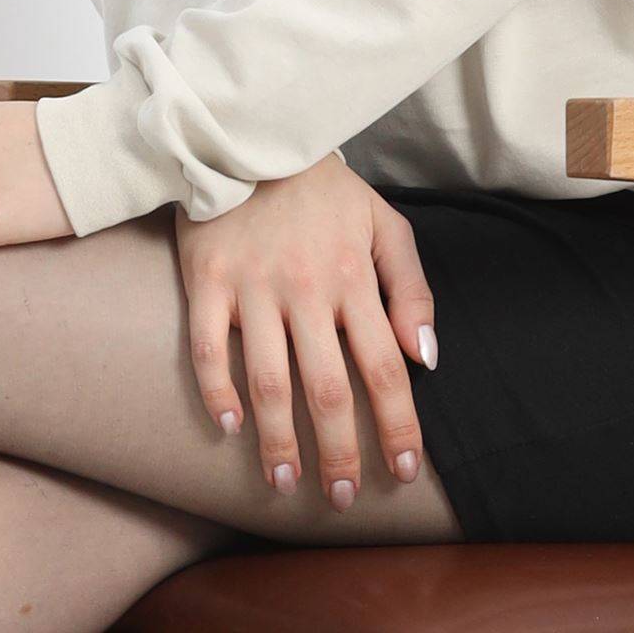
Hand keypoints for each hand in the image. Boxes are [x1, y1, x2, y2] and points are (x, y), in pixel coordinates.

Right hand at [174, 153, 437, 511]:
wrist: (251, 134)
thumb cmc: (323, 189)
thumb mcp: (383, 223)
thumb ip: (411, 288)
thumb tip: (426, 357)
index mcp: (353, 275)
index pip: (385, 366)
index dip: (398, 424)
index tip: (403, 471)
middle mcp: (306, 286)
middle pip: (329, 388)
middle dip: (341, 453)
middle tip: (341, 498)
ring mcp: (254, 285)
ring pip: (270, 381)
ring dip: (280, 441)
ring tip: (286, 482)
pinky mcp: (207, 279)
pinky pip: (209, 348)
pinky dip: (218, 392)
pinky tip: (229, 427)